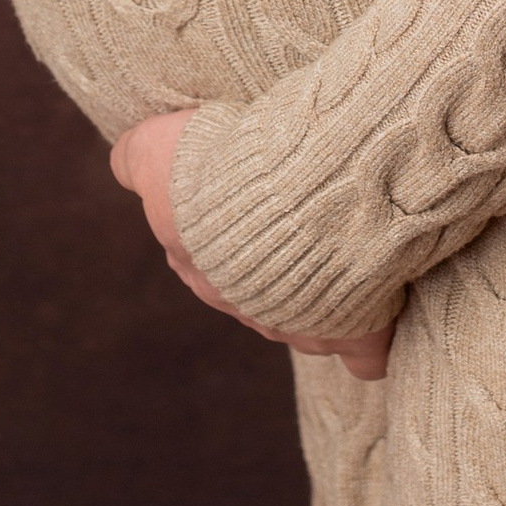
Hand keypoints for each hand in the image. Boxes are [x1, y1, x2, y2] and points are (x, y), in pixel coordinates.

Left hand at [108, 111, 394, 380]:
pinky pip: (365, 355)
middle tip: (296, 217)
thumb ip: (136, 157)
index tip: (243, 199)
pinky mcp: (355, 336)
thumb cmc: (223, 170)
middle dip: (272, 264)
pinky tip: (381, 317)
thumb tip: (123, 163)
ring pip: (305, 321)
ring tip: (344, 243)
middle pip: (253, 293)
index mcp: (198, 269)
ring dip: (321, 289)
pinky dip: (372, 340)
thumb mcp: (156, 150)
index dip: (219, 232)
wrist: (296, 192)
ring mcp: (299, 328)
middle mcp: (244, 307)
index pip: (199, 262)